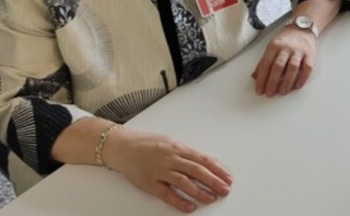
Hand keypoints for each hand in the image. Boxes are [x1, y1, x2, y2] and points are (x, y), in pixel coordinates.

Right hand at [103, 128, 231, 212]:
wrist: (122, 146)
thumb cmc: (146, 143)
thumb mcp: (170, 142)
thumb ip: (186, 153)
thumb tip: (205, 163)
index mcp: (178, 148)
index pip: (203, 159)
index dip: (218, 169)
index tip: (228, 177)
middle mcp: (170, 159)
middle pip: (197, 171)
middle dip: (214, 181)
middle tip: (225, 189)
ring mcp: (160, 171)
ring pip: (184, 182)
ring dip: (200, 192)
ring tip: (211, 198)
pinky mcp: (149, 183)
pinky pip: (167, 194)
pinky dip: (179, 201)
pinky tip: (190, 207)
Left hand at [252, 26, 316, 96]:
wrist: (302, 28)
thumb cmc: (286, 40)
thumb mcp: (271, 47)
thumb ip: (263, 61)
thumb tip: (255, 76)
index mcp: (274, 46)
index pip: (266, 64)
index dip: (261, 78)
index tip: (259, 89)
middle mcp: (286, 48)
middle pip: (278, 66)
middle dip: (272, 81)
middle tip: (269, 93)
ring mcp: (299, 51)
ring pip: (292, 67)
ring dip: (287, 81)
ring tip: (282, 91)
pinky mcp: (310, 55)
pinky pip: (307, 68)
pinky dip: (302, 78)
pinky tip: (297, 86)